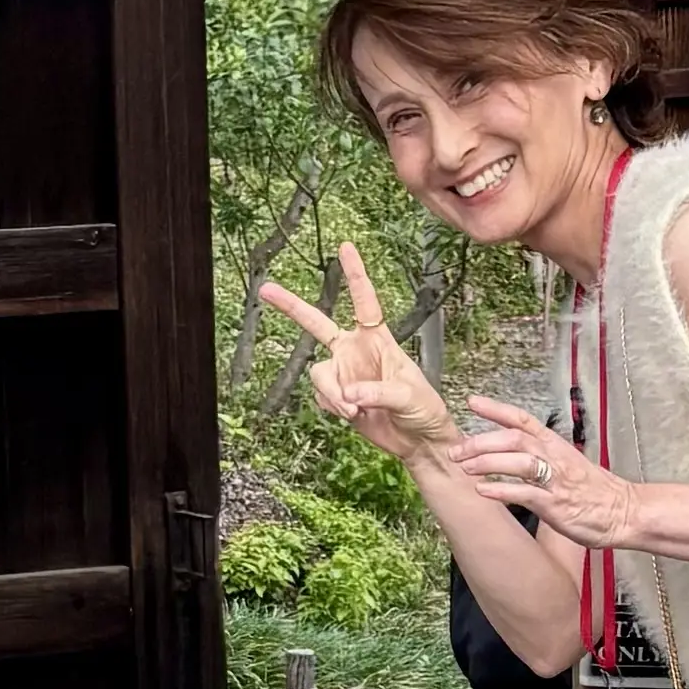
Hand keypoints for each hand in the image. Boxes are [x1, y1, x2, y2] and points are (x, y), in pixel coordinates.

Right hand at [254, 241, 452, 467]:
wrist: (417, 440)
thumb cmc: (423, 409)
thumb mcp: (408, 395)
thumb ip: (378, 391)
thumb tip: (350, 393)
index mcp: (378, 339)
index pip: (364, 301)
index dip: (355, 274)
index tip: (345, 247)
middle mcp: (355, 351)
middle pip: (316, 324)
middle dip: (291, 306)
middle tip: (266, 289)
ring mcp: (343, 373)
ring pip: (318, 374)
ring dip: (333, 394)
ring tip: (354, 410)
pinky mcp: (336, 396)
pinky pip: (321, 397)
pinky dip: (334, 408)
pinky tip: (353, 416)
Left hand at [445, 406, 649, 547]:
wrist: (623, 512)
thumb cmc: (596, 491)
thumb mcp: (568, 463)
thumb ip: (541, 456)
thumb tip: (512, 454)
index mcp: (555, 445)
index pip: (523, 419)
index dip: (496, 409)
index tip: (473, 402)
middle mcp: (554, 457)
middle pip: (513, 439)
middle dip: (481, 442)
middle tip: (456, 449)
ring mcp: (555, 480)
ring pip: (517, 462)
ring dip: (487, 463)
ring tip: (464, 467)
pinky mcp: (556, 504)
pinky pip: (525, 494)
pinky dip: (502, 491)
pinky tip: (483, 491)